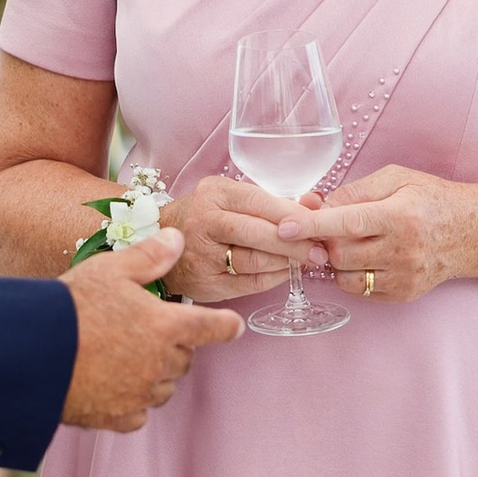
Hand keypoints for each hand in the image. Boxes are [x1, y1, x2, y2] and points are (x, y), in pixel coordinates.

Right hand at [61, 235, 239, 431]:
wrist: (32, 353)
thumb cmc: (71, 307)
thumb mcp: (110, 269)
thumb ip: (149, 256)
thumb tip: (177, 239)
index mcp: (165, 325)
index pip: (212, 327)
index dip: (226, 326)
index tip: (233, 326)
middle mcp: (159, 363)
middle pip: (185, 359)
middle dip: (176, 346)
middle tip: (150, 333)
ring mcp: (139, 394)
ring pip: (164, 387)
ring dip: (156, 374)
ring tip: (128, 359)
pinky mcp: (117, 417)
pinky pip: (139, 412)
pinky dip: (133, 401)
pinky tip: (114, 387)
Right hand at [163, 174, 329, 303]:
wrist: (158, 239)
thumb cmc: (206, 216)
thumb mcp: (233, 198)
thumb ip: (273, 201)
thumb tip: (316, 204)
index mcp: (215, 193)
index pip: (259, 202)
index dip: (292, 216)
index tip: (319, 224)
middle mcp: (205, 221)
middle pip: (257, 233)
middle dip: (294, 243)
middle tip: (320, 251)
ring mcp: (203, 255)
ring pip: (254, 260)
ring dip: (286, 262)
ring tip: (306, 261)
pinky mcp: (206, 282)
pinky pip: (248, 283)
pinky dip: (273, 278)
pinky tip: (285, 272)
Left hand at [292, 166, 477, 302]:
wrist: (475, 232)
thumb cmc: (432, 199)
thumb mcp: (396, 179)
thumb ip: (354, 191)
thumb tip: (313, 205)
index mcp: (401, 215)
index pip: (347, 223)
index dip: (311, 225)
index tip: (282, 227)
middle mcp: (404, 250)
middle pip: (340, 253)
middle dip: (325, 239)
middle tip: (329, 226)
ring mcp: (404, 276)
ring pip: (345, 275)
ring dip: (337, 259)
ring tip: (353, 241)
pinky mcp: (404, 294)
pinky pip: (360, 289)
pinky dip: (354, 274)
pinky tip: (367, 257)